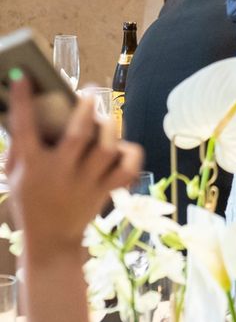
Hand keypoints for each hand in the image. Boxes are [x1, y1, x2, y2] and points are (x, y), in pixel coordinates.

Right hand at [5, 75, 142, 262]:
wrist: (51, 243)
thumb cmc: (32, 201)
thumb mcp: (18, 177)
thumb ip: (22, 147)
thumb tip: (27, 107)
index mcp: (32, 167)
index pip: (24, 129)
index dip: (22, 102)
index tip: (23, 78)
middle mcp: (59, 172)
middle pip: (78, 134)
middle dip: (87, 108)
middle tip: (90, 90)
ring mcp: (85, 182)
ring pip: (105, 147)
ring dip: (109, 128)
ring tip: (105, 119)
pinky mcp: (105, 190)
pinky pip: (127, 167)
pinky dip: (131, 153)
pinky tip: (124, 146)